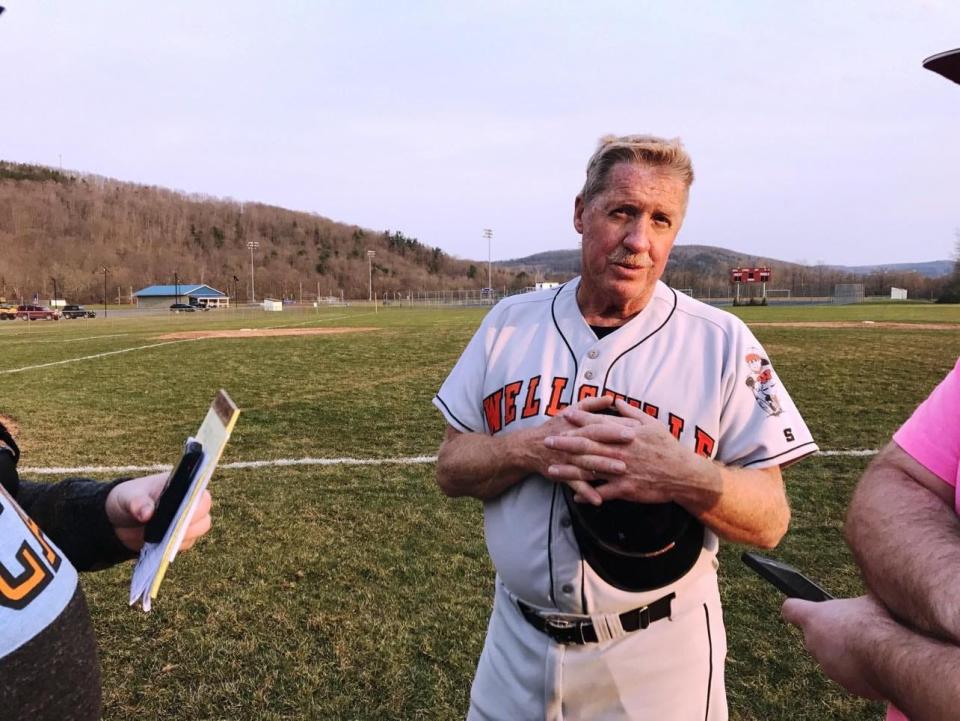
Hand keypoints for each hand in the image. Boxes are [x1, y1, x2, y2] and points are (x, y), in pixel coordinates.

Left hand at [104, 473, 212, 551]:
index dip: (195, 504)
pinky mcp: (181, 537)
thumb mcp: (128, 497)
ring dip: (183, 536)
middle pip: (203, 515)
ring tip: (164, 538)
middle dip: (190, 523)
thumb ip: (137, 503)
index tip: (183, 512)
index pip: (200, 495)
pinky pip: (186, 543)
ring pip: (199, 530)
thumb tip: (147, 514)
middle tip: (173, 529)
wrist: (121, 519)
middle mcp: (190, 503)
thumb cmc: (129, 499)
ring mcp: (187, 521)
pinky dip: (175, 546)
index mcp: (183, 487)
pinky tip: (160, 545)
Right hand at [511, 395, 629, 504]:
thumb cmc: (555, 427)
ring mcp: (568, 459)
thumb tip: (610, 397)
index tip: (637, 426)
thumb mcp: (571, 411)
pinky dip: (586, 492)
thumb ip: (591, 404)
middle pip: (595, 441)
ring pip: (588, 463)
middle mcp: (574, 442)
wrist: (531, 446)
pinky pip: (576, 485)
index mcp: (578, 426)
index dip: (618, 424)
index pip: (600, 424)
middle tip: (633, 443)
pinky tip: (599, 500)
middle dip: (614, 442)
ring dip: (604, 466)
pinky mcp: (563, 474)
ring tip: (622, 469)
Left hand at [543, 399, 720, 510]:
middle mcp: (620, 450)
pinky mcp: (626, 488)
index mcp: (626, 433)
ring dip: (569, 469)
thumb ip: (631, 412)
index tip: (564, 414)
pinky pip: (603, 492)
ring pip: (590, 469)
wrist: (684, 474)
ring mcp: (622, 470)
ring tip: (551, 469)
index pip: (599, 423)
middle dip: (566, 443)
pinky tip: (574, 495)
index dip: (580, 419)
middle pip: (588, 445)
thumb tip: (615, 400)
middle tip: (548, 441)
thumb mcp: (652, 424)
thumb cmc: (668, 447)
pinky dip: (588, 494)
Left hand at [782, 595, 888, 699]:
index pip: (791, 609)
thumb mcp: (862, 601)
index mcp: (813, 617)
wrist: (888, 656)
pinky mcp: (846, 685)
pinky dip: (861, 670)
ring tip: (870, 646)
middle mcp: (813, 643)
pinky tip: (877, 662)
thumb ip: (849, 606)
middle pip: (816, 636)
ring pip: (833, 658)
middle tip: (854, 630)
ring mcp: (827, 666)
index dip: (796, 609)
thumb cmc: (874, 622)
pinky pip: (851, 675)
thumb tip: (858, 605)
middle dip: (831, 634)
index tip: (801, 609)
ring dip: (846, 653)